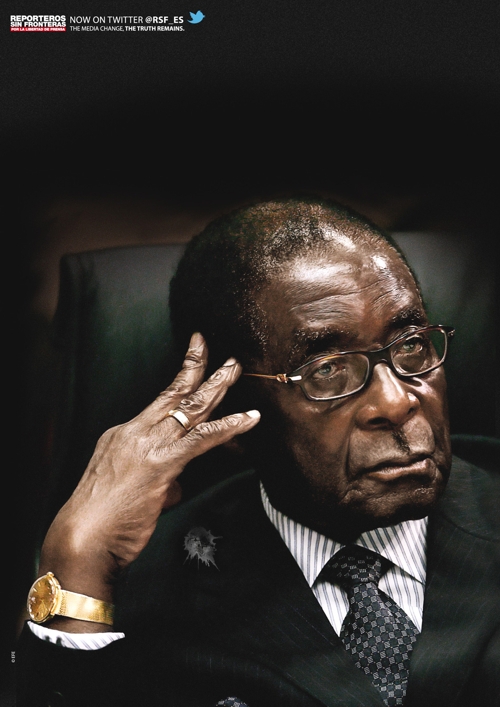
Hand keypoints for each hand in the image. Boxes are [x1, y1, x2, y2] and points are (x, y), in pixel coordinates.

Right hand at [38, 332, 259, 620]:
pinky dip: (230, 426)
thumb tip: (177, 481)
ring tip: (235, 369)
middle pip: (175, 393)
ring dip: (217, 386)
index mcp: (123, 434)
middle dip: (201, 367)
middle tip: (223, 356)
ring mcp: (148, 445)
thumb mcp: (129, 488)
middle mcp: (135, 432)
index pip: (160, 402)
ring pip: (190, 407)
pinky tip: (249, 418)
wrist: (82, 541)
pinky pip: (202, 439)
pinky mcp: (161, 464)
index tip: (195, 356)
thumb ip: (159, 477)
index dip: (181, 379)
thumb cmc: (102, 522)